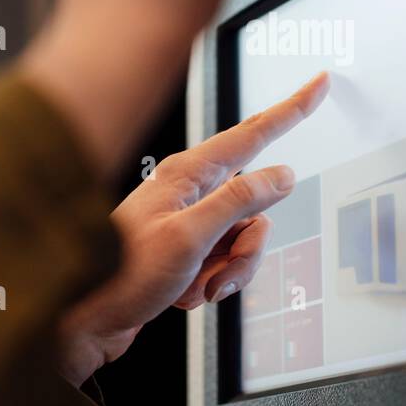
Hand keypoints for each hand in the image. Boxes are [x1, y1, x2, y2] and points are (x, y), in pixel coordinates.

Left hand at [56, 72, 329, 384]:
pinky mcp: (189, 249)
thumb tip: (281, 175)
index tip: (319, 84)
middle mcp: (190, 192)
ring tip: (198, 287)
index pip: (253, 134)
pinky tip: (186, 293)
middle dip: (247, 248)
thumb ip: (240, 202)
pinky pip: (227, 260)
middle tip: (219, 272)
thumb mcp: (190, 237)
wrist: (86, 322)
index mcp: (189, 175)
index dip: (291, 109)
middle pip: (255, 205)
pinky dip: (214, 282)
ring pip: (245, 238)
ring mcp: (190, 221)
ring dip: (229, 271)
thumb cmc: (123, 275)